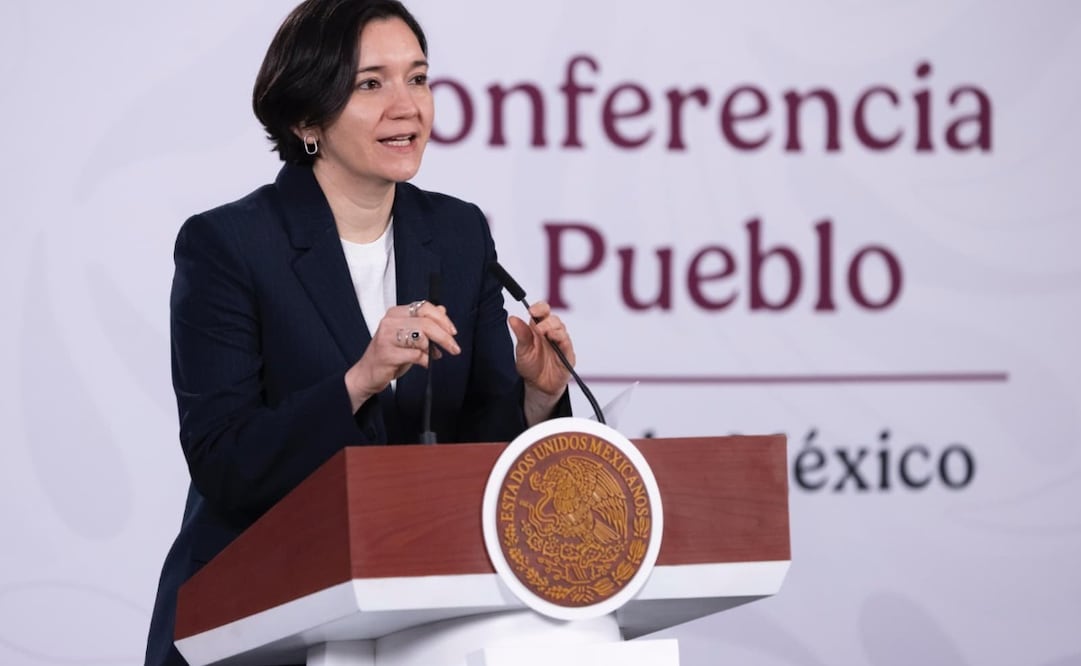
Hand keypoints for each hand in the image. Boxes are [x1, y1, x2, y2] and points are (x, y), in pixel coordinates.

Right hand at [344, 300, 459, 411]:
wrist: (367, 374)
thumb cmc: (390, 354)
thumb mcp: (408, 335)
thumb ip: (424, 322)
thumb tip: (442, 311)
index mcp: (395, 313)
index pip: (424, 307)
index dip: (442, 320)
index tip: (453, 332)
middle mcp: (390, 322)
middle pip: (426, 323)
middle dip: (444, 337)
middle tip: (454, 348)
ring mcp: (387, 337)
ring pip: (421, 337)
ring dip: (432, 349)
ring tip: (432, 356)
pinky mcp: (387, 354)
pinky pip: (415, 355)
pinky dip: (425, 360)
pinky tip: (424, 363)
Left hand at [509, 301, 574, 422]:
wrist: (537, 386)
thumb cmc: (531, 366)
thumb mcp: (522, 350)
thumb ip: (521, 334)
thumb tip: (512, 318)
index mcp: (539, 328)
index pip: (543, 311)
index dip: (539, 308)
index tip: (531, 310)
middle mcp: (551, 333)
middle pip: (554, 318)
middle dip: (546, 320)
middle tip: (537, 327)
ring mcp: (561, 343)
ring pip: (561, 329)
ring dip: (553, 328)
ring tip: (544, 332)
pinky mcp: (567, 355)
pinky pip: (567, 344)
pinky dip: (562, 339)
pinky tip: (554, 338)